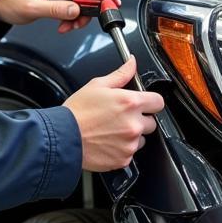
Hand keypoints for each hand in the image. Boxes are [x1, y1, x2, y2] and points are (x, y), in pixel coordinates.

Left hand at [0, 0, 119, 33]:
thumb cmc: (9, 1)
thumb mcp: (32, 8)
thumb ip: (56, 10)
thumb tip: (75, 11)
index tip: (111, 1)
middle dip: (86, 10)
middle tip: (83, 23)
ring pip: (79, 0)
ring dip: (77, 16)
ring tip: (67, 27)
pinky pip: (71, 5)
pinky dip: (71, 16)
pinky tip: (64, 24)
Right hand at [63, 57, 163, 171]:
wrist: (63, 137)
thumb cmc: (77, 112)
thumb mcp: (97, 85)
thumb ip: (120, 74)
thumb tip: (132, 63)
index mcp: (130, 103)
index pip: (158, 102)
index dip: (151, 102)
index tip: (144, 104)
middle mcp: (134, 124)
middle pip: (151, 122)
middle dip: (139, 119)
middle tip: (120, 118)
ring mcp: (130, 143)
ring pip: (141, 139)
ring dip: (131, 136)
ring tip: (111, 131)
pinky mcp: (124, 159)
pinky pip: (130, 153)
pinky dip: (122, 149)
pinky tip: (107, 142)